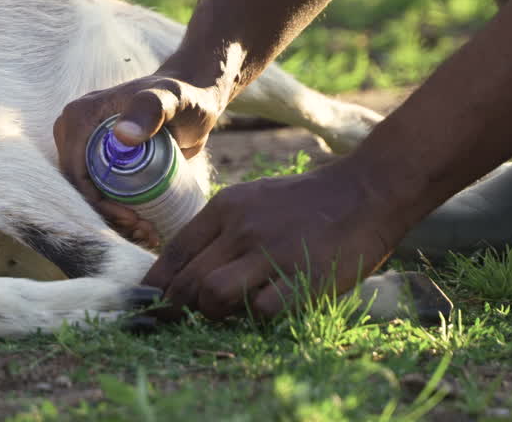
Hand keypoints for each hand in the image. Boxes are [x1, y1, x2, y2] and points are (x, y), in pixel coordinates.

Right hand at [54, 73, 226, 241]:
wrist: (192, 102)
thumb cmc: (182, 97)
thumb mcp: (170, 100)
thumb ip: (150, 109)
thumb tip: (122, 138)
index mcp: (78, 116)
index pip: (75, 171)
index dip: (97, 202)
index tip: (132, 218)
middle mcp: (74, 133)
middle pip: (78, 187)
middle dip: (106, 216)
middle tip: (144, 230)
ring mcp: (84, 149)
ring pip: (86, 195)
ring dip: (111, 221)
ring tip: (147, 232)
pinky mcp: (98, 162)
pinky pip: (97, 193)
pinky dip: (115, 215)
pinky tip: (142, 226)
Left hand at [141, 161, 399, 319]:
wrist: (362, 192)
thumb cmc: (302, 204)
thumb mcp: (251, 201)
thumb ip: (218, 231)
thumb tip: (181, 271)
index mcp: (225, 209)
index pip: (174, 253)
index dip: (156, 286)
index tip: (148, 304)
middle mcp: (241, 229)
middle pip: (188, 281)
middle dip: (178, 307)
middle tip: (183, 319)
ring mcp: (271, 252)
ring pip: (214, 295)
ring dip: (214, 313)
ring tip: (229, 311)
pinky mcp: (302, 276)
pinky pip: (262, 310)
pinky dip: (258, 316)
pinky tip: (268, 307)